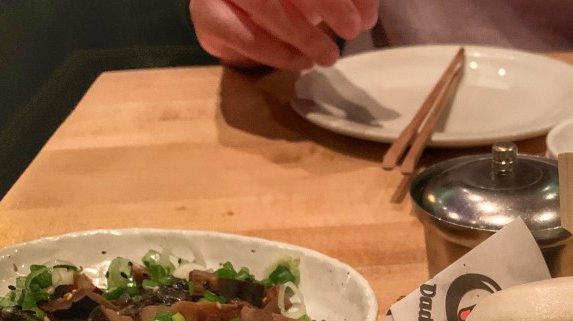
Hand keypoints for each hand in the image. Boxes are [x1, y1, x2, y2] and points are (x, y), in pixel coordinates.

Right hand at [189, 0, 378, 69]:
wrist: (247, 20)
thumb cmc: (293, 1)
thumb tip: (366, 16)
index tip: (361, 19)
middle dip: (322, 4)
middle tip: (350, 32)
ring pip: (257, 1)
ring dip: (299, 33)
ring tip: (328, 55)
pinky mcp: (205, 13)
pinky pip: (235, 31)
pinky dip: (273, 51)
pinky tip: (300, 61)